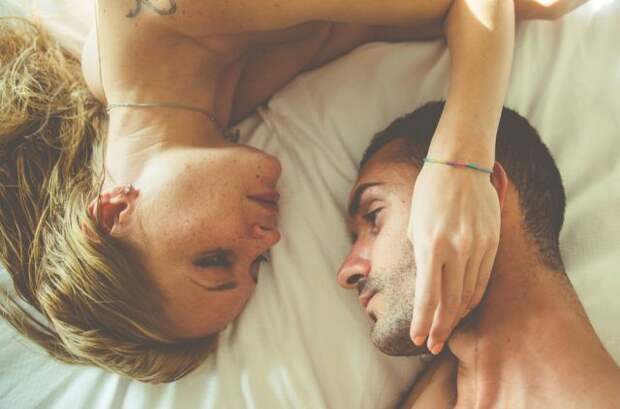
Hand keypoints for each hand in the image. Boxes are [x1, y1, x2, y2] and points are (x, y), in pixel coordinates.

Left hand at [408, 163, 499, 354]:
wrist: (461, 162)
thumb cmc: (430, 191)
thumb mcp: (414, 224)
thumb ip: (420, 255)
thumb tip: (422, 283)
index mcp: (431, 244)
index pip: (428, 296)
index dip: (423, 322)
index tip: (417, 339)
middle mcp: (457, 249)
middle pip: (451, 302)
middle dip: (440, 327)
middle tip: (432, 345)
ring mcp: (479, 246)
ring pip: (470, 293)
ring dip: (456, 315)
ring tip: (445, 328)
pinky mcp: (493, 242)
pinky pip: (483, 278)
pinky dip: (472, 296)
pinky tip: (463, 306)